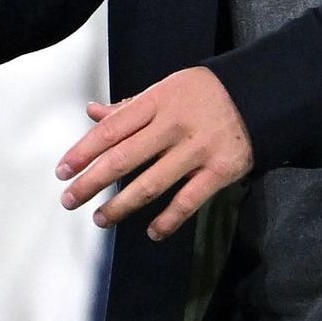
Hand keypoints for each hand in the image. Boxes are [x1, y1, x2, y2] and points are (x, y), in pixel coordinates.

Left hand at [59, 69, 252, 237]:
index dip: (83, 152)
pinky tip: (152, 231)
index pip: (111, 130)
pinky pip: (189, 201)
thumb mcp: (166, 89)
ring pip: (151, 184)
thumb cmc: (204, 94)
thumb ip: (129, 107)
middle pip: (123, 159)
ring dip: (122, 206)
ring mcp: (197, 150)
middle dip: (91, 182)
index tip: (62, 171)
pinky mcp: (220, 170)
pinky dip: (168, 220)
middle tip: (70, 200)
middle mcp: (174, 125)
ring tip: (101, 219)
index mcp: (157, 101)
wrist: (259, 96)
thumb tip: (92, 113)